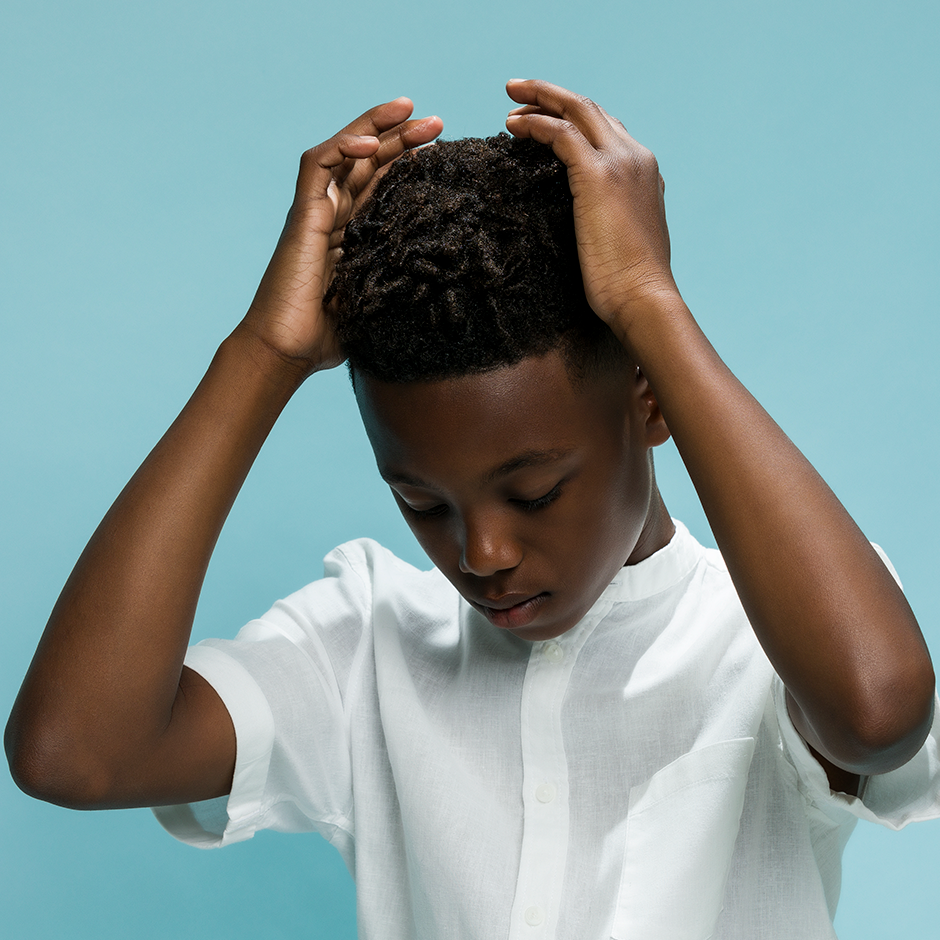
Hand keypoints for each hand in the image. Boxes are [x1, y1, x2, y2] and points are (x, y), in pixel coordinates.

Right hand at [242, 98, 441, 375]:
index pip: (382, 187)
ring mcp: (315, 214)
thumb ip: (399, 288)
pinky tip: (370, 143)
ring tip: (410, 111)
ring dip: (376, 129)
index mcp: (351, 236)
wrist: (286, 351)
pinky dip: (341, 148)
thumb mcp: (378, 305)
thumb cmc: (326, 339)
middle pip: (368, 164)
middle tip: (437, 123)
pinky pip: (317, 167)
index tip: (441, 151)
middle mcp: (332, 218)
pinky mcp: (301, 216)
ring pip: (344, 154)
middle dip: (401, 138)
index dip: (408, 164)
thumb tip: (441, 290)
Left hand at [505, 80, 677, 328]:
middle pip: (590, 109)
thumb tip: (596, 224)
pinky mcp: (598, 176)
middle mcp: (635, 157)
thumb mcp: (626, 239)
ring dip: (540, 99)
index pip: (607, 128)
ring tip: (510, 98)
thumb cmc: (630, 285)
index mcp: (644, 171)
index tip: (544, 118)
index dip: (573, 118)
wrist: (643, 299)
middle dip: (552, 95)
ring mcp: (619, 163)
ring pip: (577, 110)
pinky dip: (536, 124)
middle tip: (517, 91)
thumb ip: (615, 217)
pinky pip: (561, 133)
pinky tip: (513, 127)